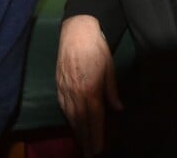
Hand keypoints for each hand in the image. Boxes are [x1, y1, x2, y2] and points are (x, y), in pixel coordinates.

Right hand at [56, 15, 122, 156]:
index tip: (98, 149)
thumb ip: (112, 90)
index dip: (96, 135)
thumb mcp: (110, 67)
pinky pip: (62, 106)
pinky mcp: (58, 84)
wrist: (76, 31)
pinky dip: (67, 117)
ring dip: (76, 131)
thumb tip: (118, 109)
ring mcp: (65, 89)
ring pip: (70, 116)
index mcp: (91, 89)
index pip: (94, 119)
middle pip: (80, 121)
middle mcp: (76, 93)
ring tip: (82, 143)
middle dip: (85, 138)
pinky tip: (71, 122)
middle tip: (90, 153)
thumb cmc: (97, 47)